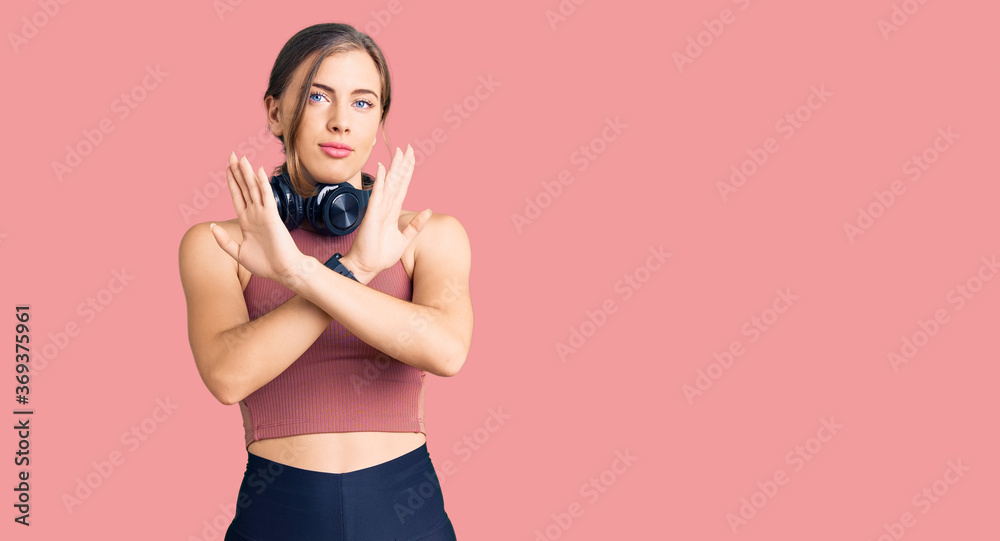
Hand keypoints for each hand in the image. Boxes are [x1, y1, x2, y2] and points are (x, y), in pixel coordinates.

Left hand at [210, 152, 305, 284]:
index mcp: (246, 221)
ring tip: (242, 158)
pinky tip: (258, 171)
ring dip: (247, 173)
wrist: (283, 271)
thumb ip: (224, 240)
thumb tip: (212, 227)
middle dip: (237, 171)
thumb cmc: (265, 264)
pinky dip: (262, 184)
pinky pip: (266, 197)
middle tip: (232, 154)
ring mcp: (263, 214)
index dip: (232, 182)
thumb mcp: (237, 253)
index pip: (237, 196)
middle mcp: (254, 214)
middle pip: (244, 188)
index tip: (227, 168)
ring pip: (253, 189)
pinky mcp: (272, 217)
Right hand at [344, 145, 431, 279]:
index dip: (407, 172)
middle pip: (396, 181)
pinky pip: (377, 195)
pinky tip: (382, 169)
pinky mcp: (372, 215)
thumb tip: (428, 211)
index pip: (402, 187)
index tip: (411, 157)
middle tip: (407, 147)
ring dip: (394, 168)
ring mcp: (378, 210)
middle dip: (402, 164)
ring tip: (399, 152)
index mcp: (393, 212)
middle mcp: (386, 207)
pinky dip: (381, 182)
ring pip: (389, 184)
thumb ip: (416, 225)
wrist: (367, 266)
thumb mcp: (404, 239)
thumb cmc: (381, 254)